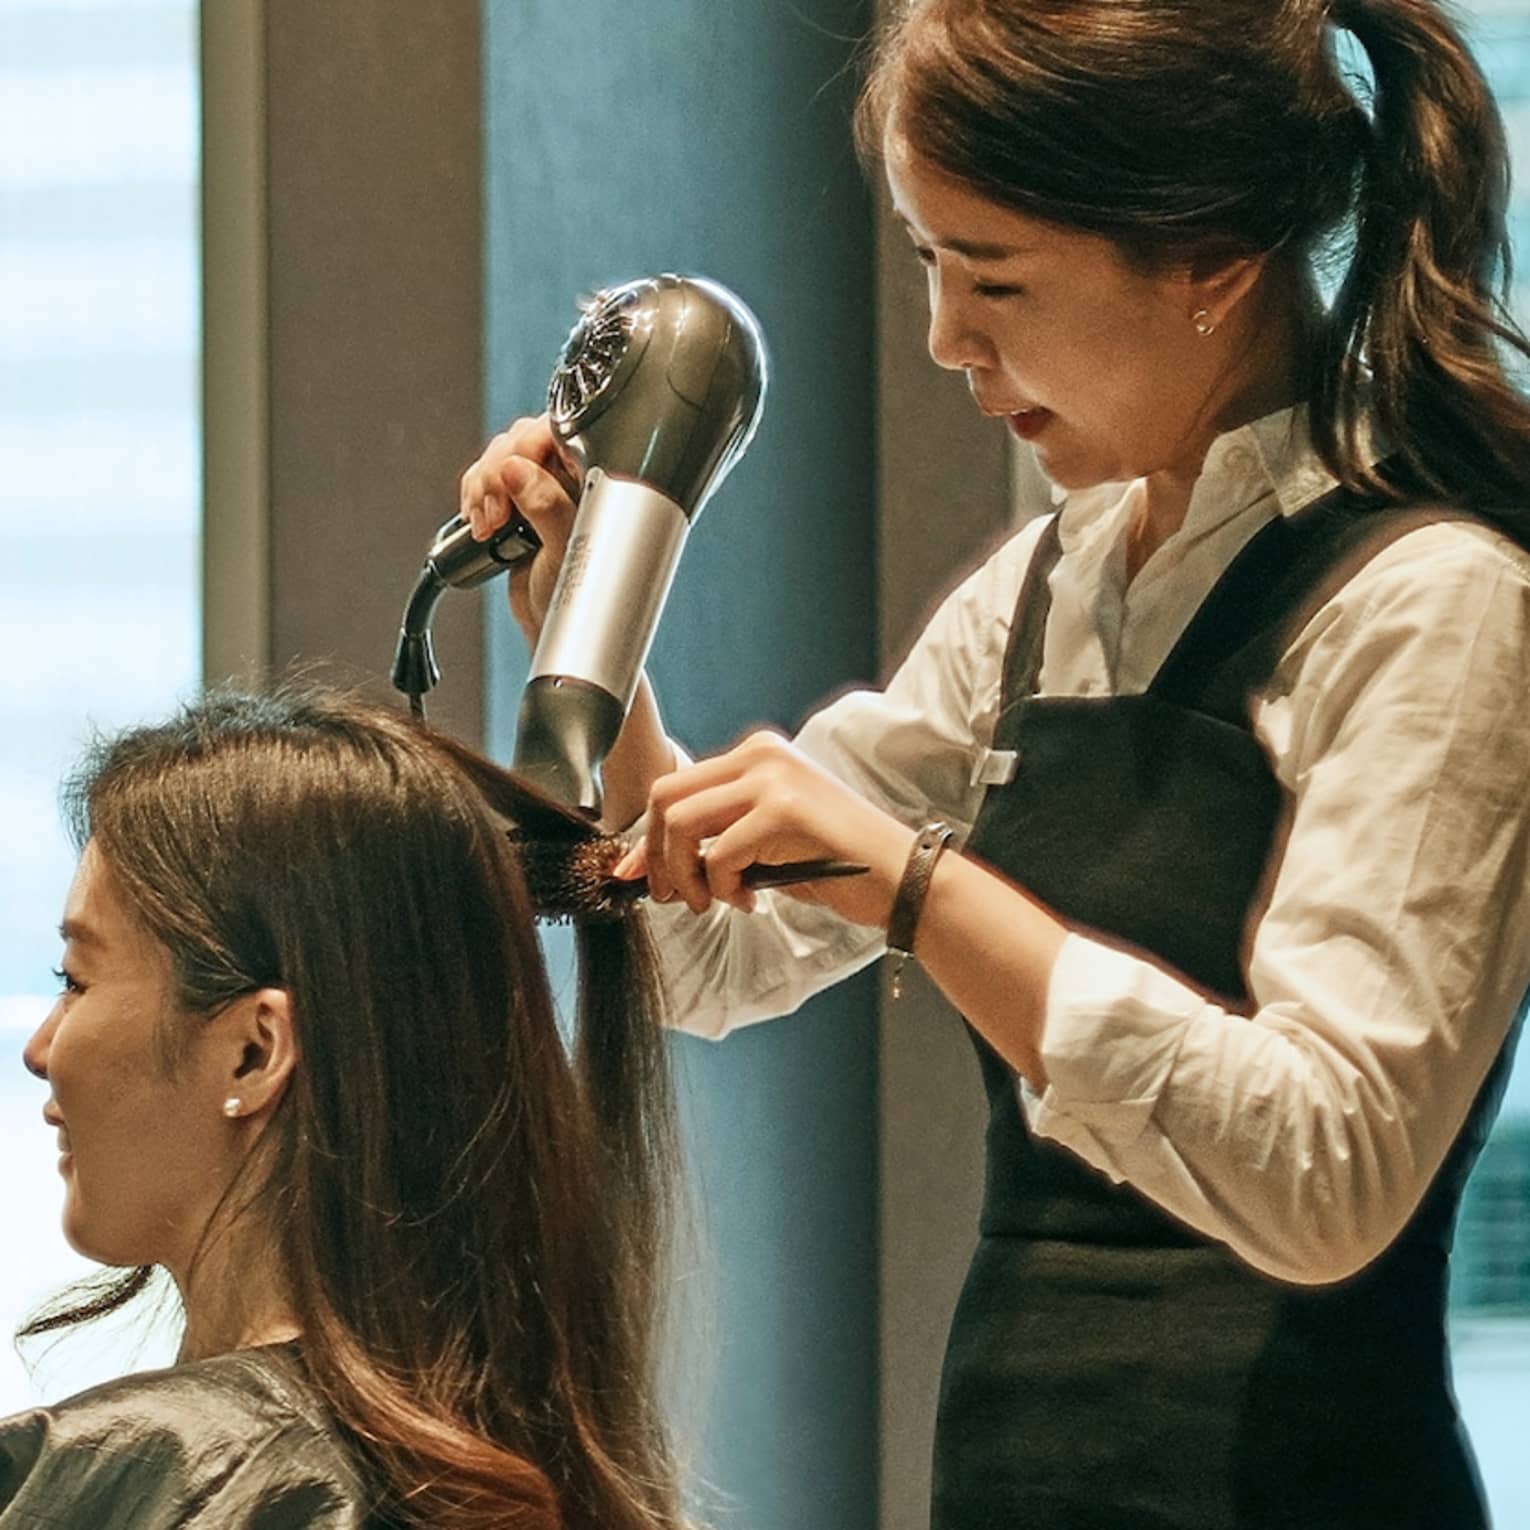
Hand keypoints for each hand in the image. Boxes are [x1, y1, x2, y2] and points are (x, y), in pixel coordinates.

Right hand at [459, 414, 582, 645]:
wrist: (555, 629)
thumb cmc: (580, 598)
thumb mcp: (566, 551)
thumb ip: (547, 507)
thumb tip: (517, 469)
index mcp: (597, 477)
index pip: (559, 431)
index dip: (528, 445)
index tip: (514, 476)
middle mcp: (572, 476)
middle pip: (521, 439)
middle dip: (498, 471)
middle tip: (498, 514)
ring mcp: (543, 488)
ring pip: (500, 457)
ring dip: (482, 488)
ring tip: (489, 528)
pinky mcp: (517, 503)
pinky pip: (485, 479)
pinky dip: (473, 498)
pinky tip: (481, 528)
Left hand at [612, 731, 915, 925]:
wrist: (901, 877)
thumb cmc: (836, 864)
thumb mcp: (765, 841)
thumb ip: (714, 840)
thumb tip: (646, 867)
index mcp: (757, 755)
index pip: (676, 786)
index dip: (649, 836)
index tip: (638, 875)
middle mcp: (760, 756)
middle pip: (666, 796)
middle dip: (656, 854)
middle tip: (672, 895)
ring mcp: (772, 779)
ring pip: (681, 822)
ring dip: (685, 874)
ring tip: (711, 901)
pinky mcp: (783, 810)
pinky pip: (719, 854)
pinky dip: (722, 888)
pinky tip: (750, 900)